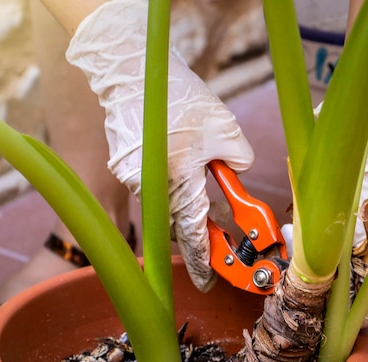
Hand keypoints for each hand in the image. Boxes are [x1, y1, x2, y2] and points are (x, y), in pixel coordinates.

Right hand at [66, 0, 253, 290]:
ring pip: (167, 205)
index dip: (203, 262)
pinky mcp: (127, 167)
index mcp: (179, 182)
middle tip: (223, 237)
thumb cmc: (179, 98)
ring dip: (189, 204)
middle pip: (179, 225)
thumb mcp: (225, 127)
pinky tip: (185, 165)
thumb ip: (239, 160)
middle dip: (202, 234)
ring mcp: (134, 179)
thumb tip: (236, 172)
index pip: (194, 236)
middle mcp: (152, 188)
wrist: (133, 72)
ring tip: (205, 184)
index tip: (210, 283)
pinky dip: (173, 184)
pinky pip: (155, 187)